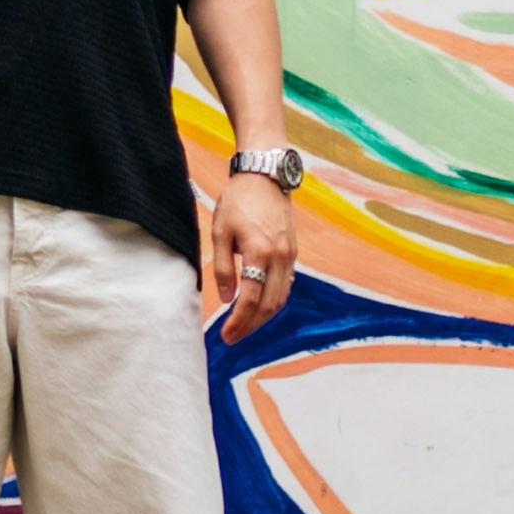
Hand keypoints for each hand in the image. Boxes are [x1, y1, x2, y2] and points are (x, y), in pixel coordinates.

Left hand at [206, 171, 298, 340]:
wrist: (265, 176)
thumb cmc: (238, 200)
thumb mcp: (220, 231)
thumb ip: (223, 267)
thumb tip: (226, 299)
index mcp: (259, 252)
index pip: (250, 299)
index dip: (238, 322)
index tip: (225, 335)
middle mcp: (279, 258)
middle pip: (268, 305)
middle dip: (251, 326)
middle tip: (233, 337)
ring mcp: (290, 256)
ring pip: (280, 298)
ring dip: (264, 317)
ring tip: (245, 326)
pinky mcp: (293, 252)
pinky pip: (286, 285)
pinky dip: (273, 301)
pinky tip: (260, 306)